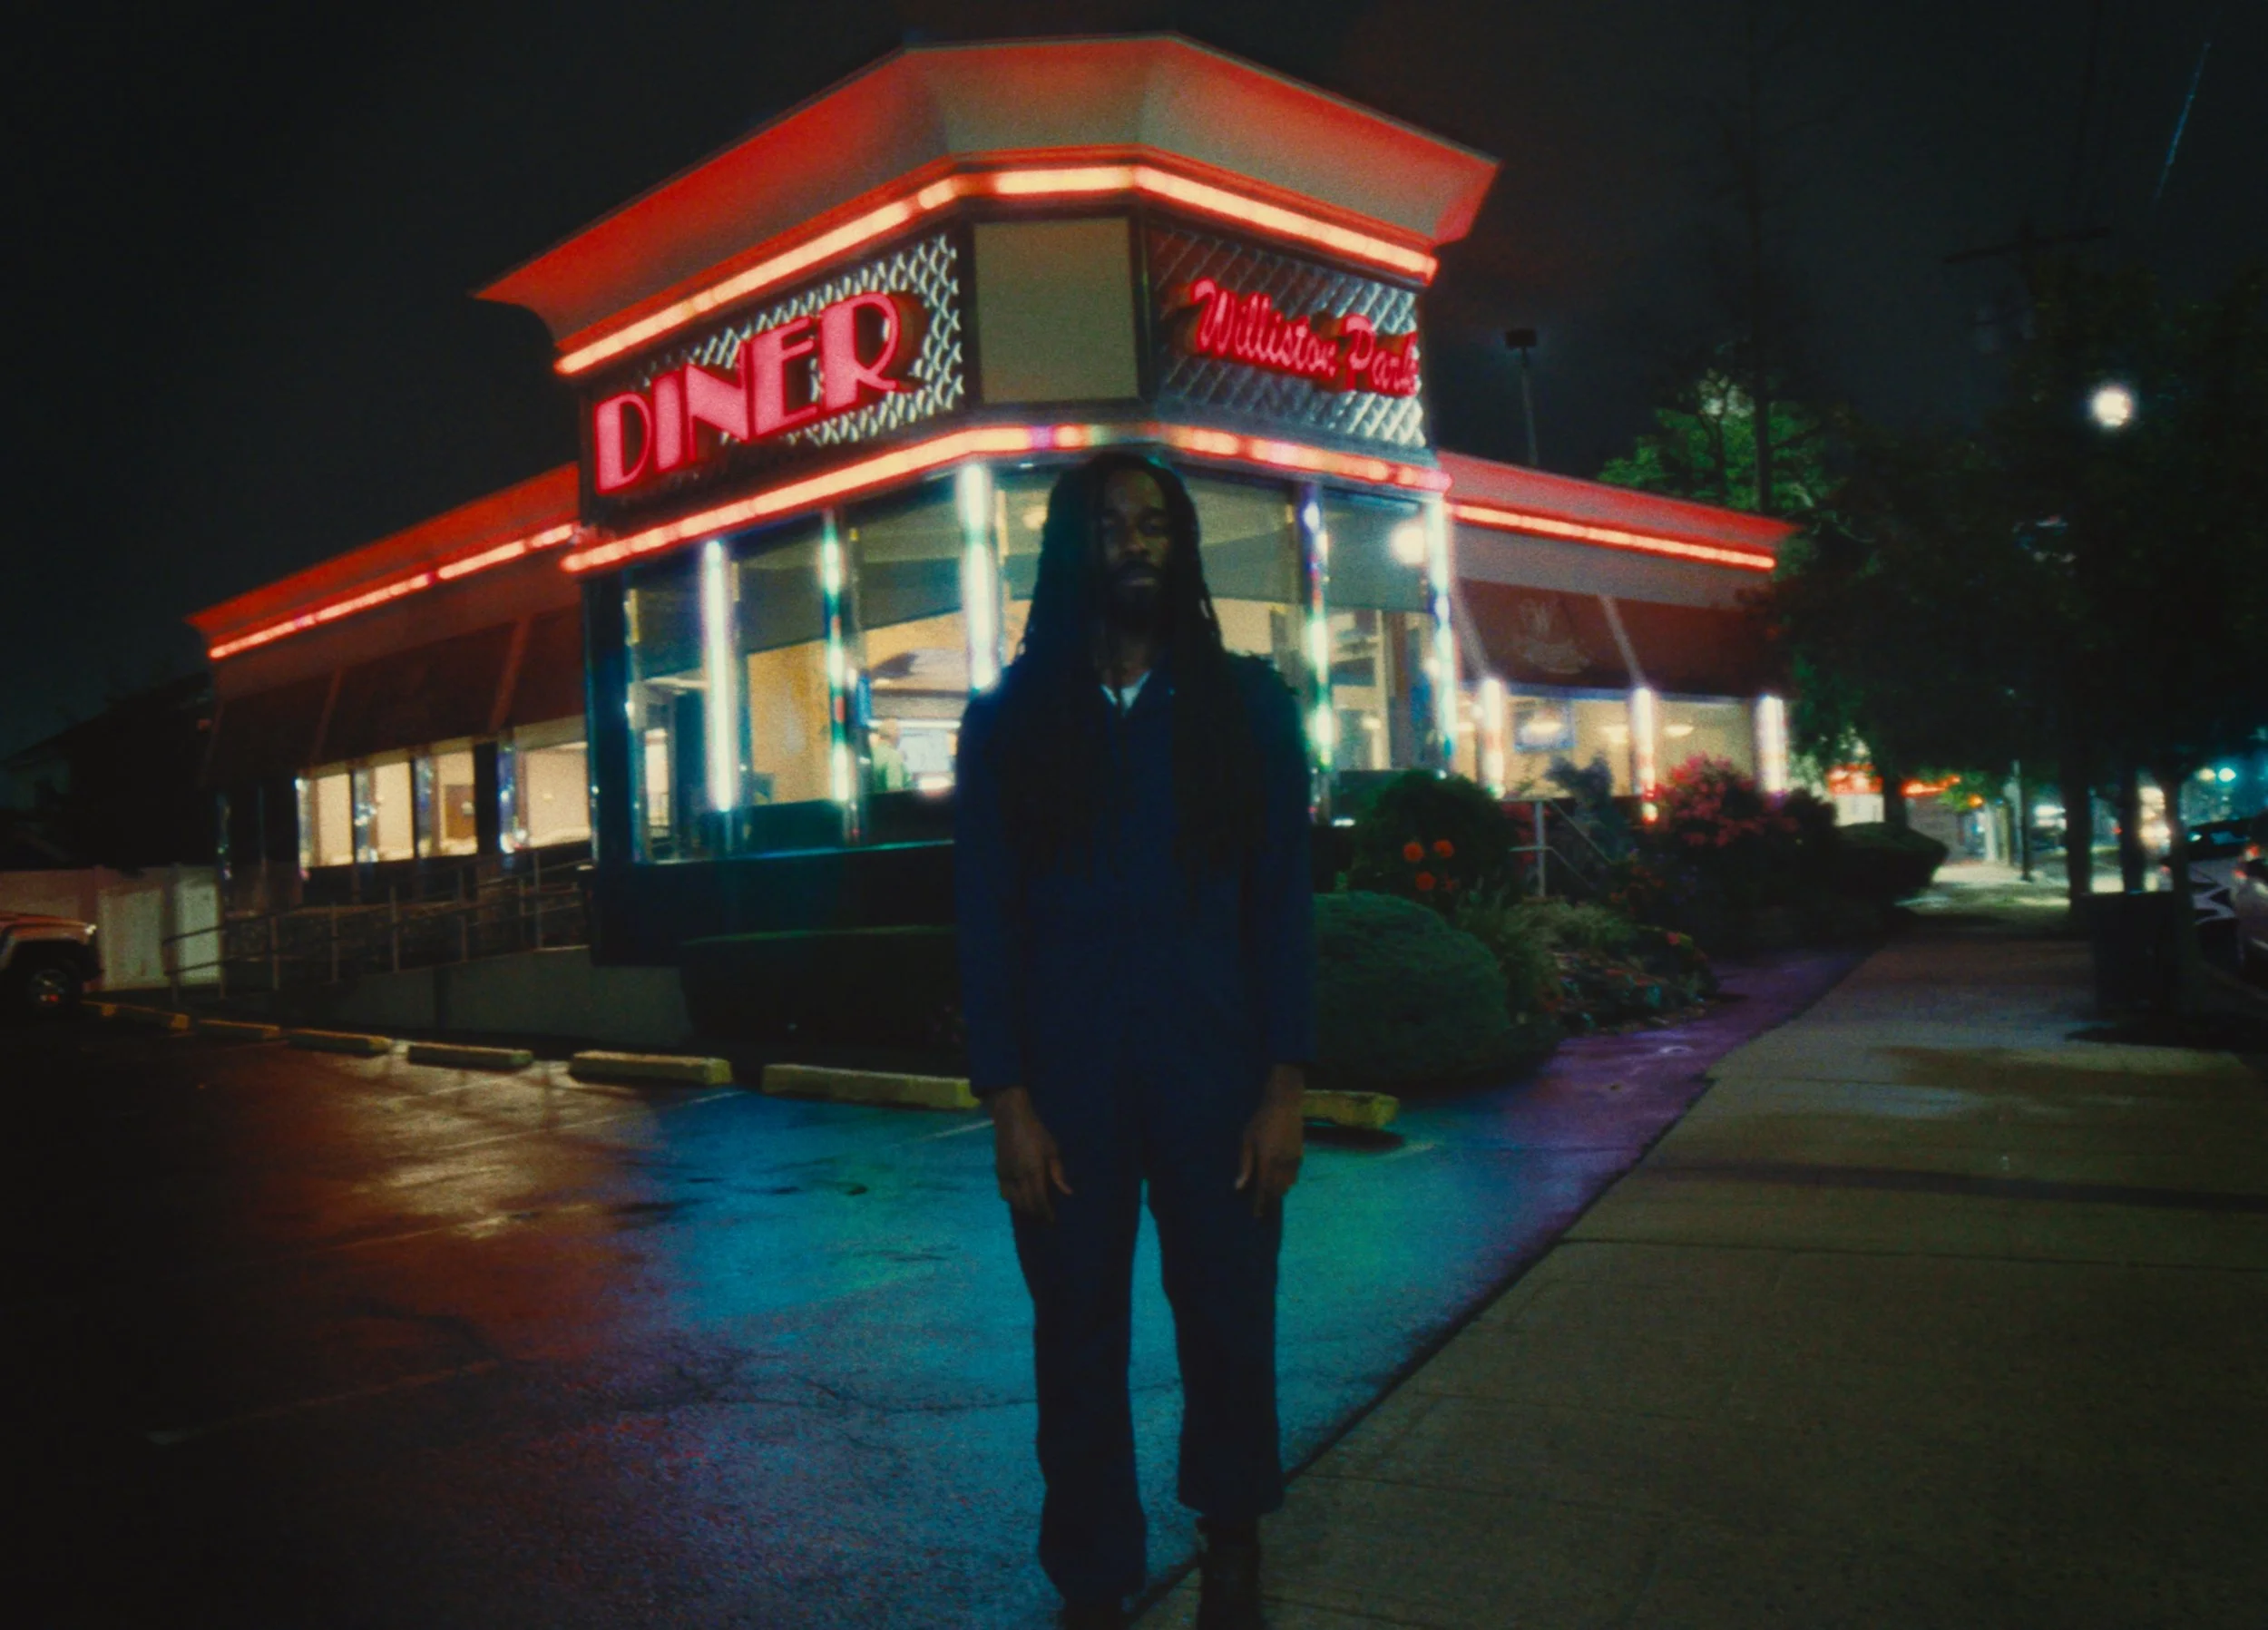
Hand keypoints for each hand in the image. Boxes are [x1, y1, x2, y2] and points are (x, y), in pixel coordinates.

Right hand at [988, 1087, 1071, 1222]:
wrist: (1012, 1119)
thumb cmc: (1036, 1132)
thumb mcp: (1052, 1149)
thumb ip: (1058, 1173)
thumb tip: (1067, 1192)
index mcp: (1034, 1170)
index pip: (1039, 1199)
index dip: (1046, 1212)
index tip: (1053, 1220)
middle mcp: (1018, 1176)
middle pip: (1026, 1204)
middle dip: (1036, 1214)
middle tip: (1045, 1218)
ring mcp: (1006, 1175)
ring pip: (1013, 1201)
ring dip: (1024, 1209)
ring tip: (1034, 1211)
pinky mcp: (999, 1172)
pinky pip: (1004, 1193)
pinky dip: (1012, 1201)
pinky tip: (1020, 1200)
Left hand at [1236, 1064, 1306, 1216]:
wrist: (1285, 1104)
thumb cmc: (1261, 1120)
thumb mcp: (1247, 1140)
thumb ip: (1245, 1165)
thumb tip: (1239, 1187)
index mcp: (1268, 1162)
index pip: (1264, 1190)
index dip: (1260, 1204)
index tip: (1257, 1216)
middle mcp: (1283, 1165)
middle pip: (1277, 1191)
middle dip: (1270, 1202)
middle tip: (1263, 1212)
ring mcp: (1294, 1160)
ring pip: (1288, 1185)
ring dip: (1279, 1193)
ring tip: (1270, 1197)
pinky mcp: (1300, 1155)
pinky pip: (1294, 1175)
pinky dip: (1287, 1182)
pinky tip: (1281, 1181)